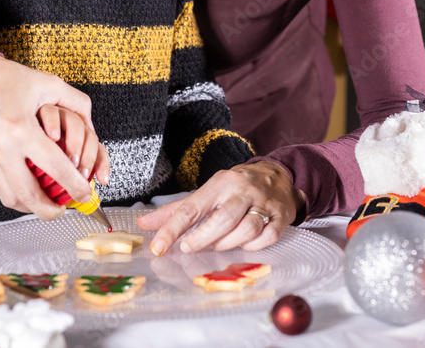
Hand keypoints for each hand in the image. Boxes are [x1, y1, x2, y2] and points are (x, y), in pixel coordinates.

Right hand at [0, 55, 109, 218]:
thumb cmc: (3, 77)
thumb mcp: (46, 82)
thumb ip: (74, 101)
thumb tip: (91, 119)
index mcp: (20, 129)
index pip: (55, 168)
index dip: (75, 185)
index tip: (86, 193)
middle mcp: (2, 148)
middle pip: (29, 194)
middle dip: (51, 209)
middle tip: (67, 208)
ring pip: (11, 198)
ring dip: (32, 208)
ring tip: (50, 205)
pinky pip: (0, 189)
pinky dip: (17, 197)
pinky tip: (31, 193)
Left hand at [137, 161, 304, 254]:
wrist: (278, 176)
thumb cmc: (236, 188)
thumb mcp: (207, 192)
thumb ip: (177, 210)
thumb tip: (143, 224)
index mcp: (220, 183)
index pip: (192, 207)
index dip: (172, 229)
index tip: (158, 247)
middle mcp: (243, 190)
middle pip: (222, 219)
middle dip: (203, 239)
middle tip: (189, 248)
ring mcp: (264, 203)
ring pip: (247, 229)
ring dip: (228, 243)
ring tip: (218, 244)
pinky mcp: (281, 217)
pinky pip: (267, 237)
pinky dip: (253, 246)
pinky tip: (244, 244)